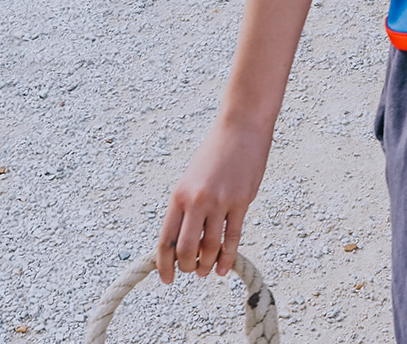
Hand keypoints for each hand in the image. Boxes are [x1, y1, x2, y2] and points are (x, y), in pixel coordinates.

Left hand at [156, 119, 272, 282]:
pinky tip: (224, 267)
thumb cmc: (215, 153)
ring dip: (207, 265)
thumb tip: (185, 239)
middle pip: (185, 249)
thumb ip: (187, 207)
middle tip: (191, 272)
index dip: (164, 264)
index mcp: (178, 196)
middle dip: (187, 267)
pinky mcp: (241, 201)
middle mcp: (196, 201)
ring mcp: (220, 201)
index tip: (167, 279)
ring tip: (207, 272)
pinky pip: (233, 237)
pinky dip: (227, 257)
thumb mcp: (191, 179)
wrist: (241, 128)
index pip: (165, 239)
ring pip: (209, 247)